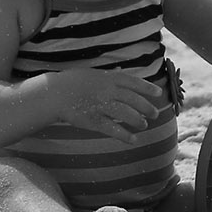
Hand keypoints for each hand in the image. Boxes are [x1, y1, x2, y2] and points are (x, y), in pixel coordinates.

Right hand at [38, 69, 163, 142]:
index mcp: (107, 78)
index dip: (147, 88)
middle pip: (133, 100)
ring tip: (144, 125)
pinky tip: (133, 140)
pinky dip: (125, 136)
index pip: (133, 82)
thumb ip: (109, 75)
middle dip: (146, 108)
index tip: (158, 93)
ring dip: (138, 121)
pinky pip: (113, 129)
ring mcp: (100, 106)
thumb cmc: (72, 82)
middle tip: (154, 114)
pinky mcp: (93, 121)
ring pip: (126, 115)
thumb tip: (122, 71)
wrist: (53, 94)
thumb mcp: (92, 73)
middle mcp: (107, 91)